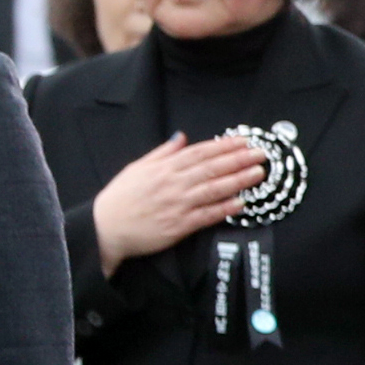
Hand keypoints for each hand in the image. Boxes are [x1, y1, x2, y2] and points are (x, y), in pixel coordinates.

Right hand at [92, 132, 264, 271]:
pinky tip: (242, 203)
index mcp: (163, 168)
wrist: (104, 228)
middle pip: (211, 168)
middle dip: (238, 160)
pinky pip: (207, 215)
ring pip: (213, 190)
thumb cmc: (120, 198)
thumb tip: (181, 137)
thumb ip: (162, 153)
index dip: (223, 146)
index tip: (243, 141)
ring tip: (258, 174)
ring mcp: (177, 205)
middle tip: (260, 154)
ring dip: (238, 181)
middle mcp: (172, 184)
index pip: (199, 153)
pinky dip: (225, 208)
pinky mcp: (179, 225)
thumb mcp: (137, 168)